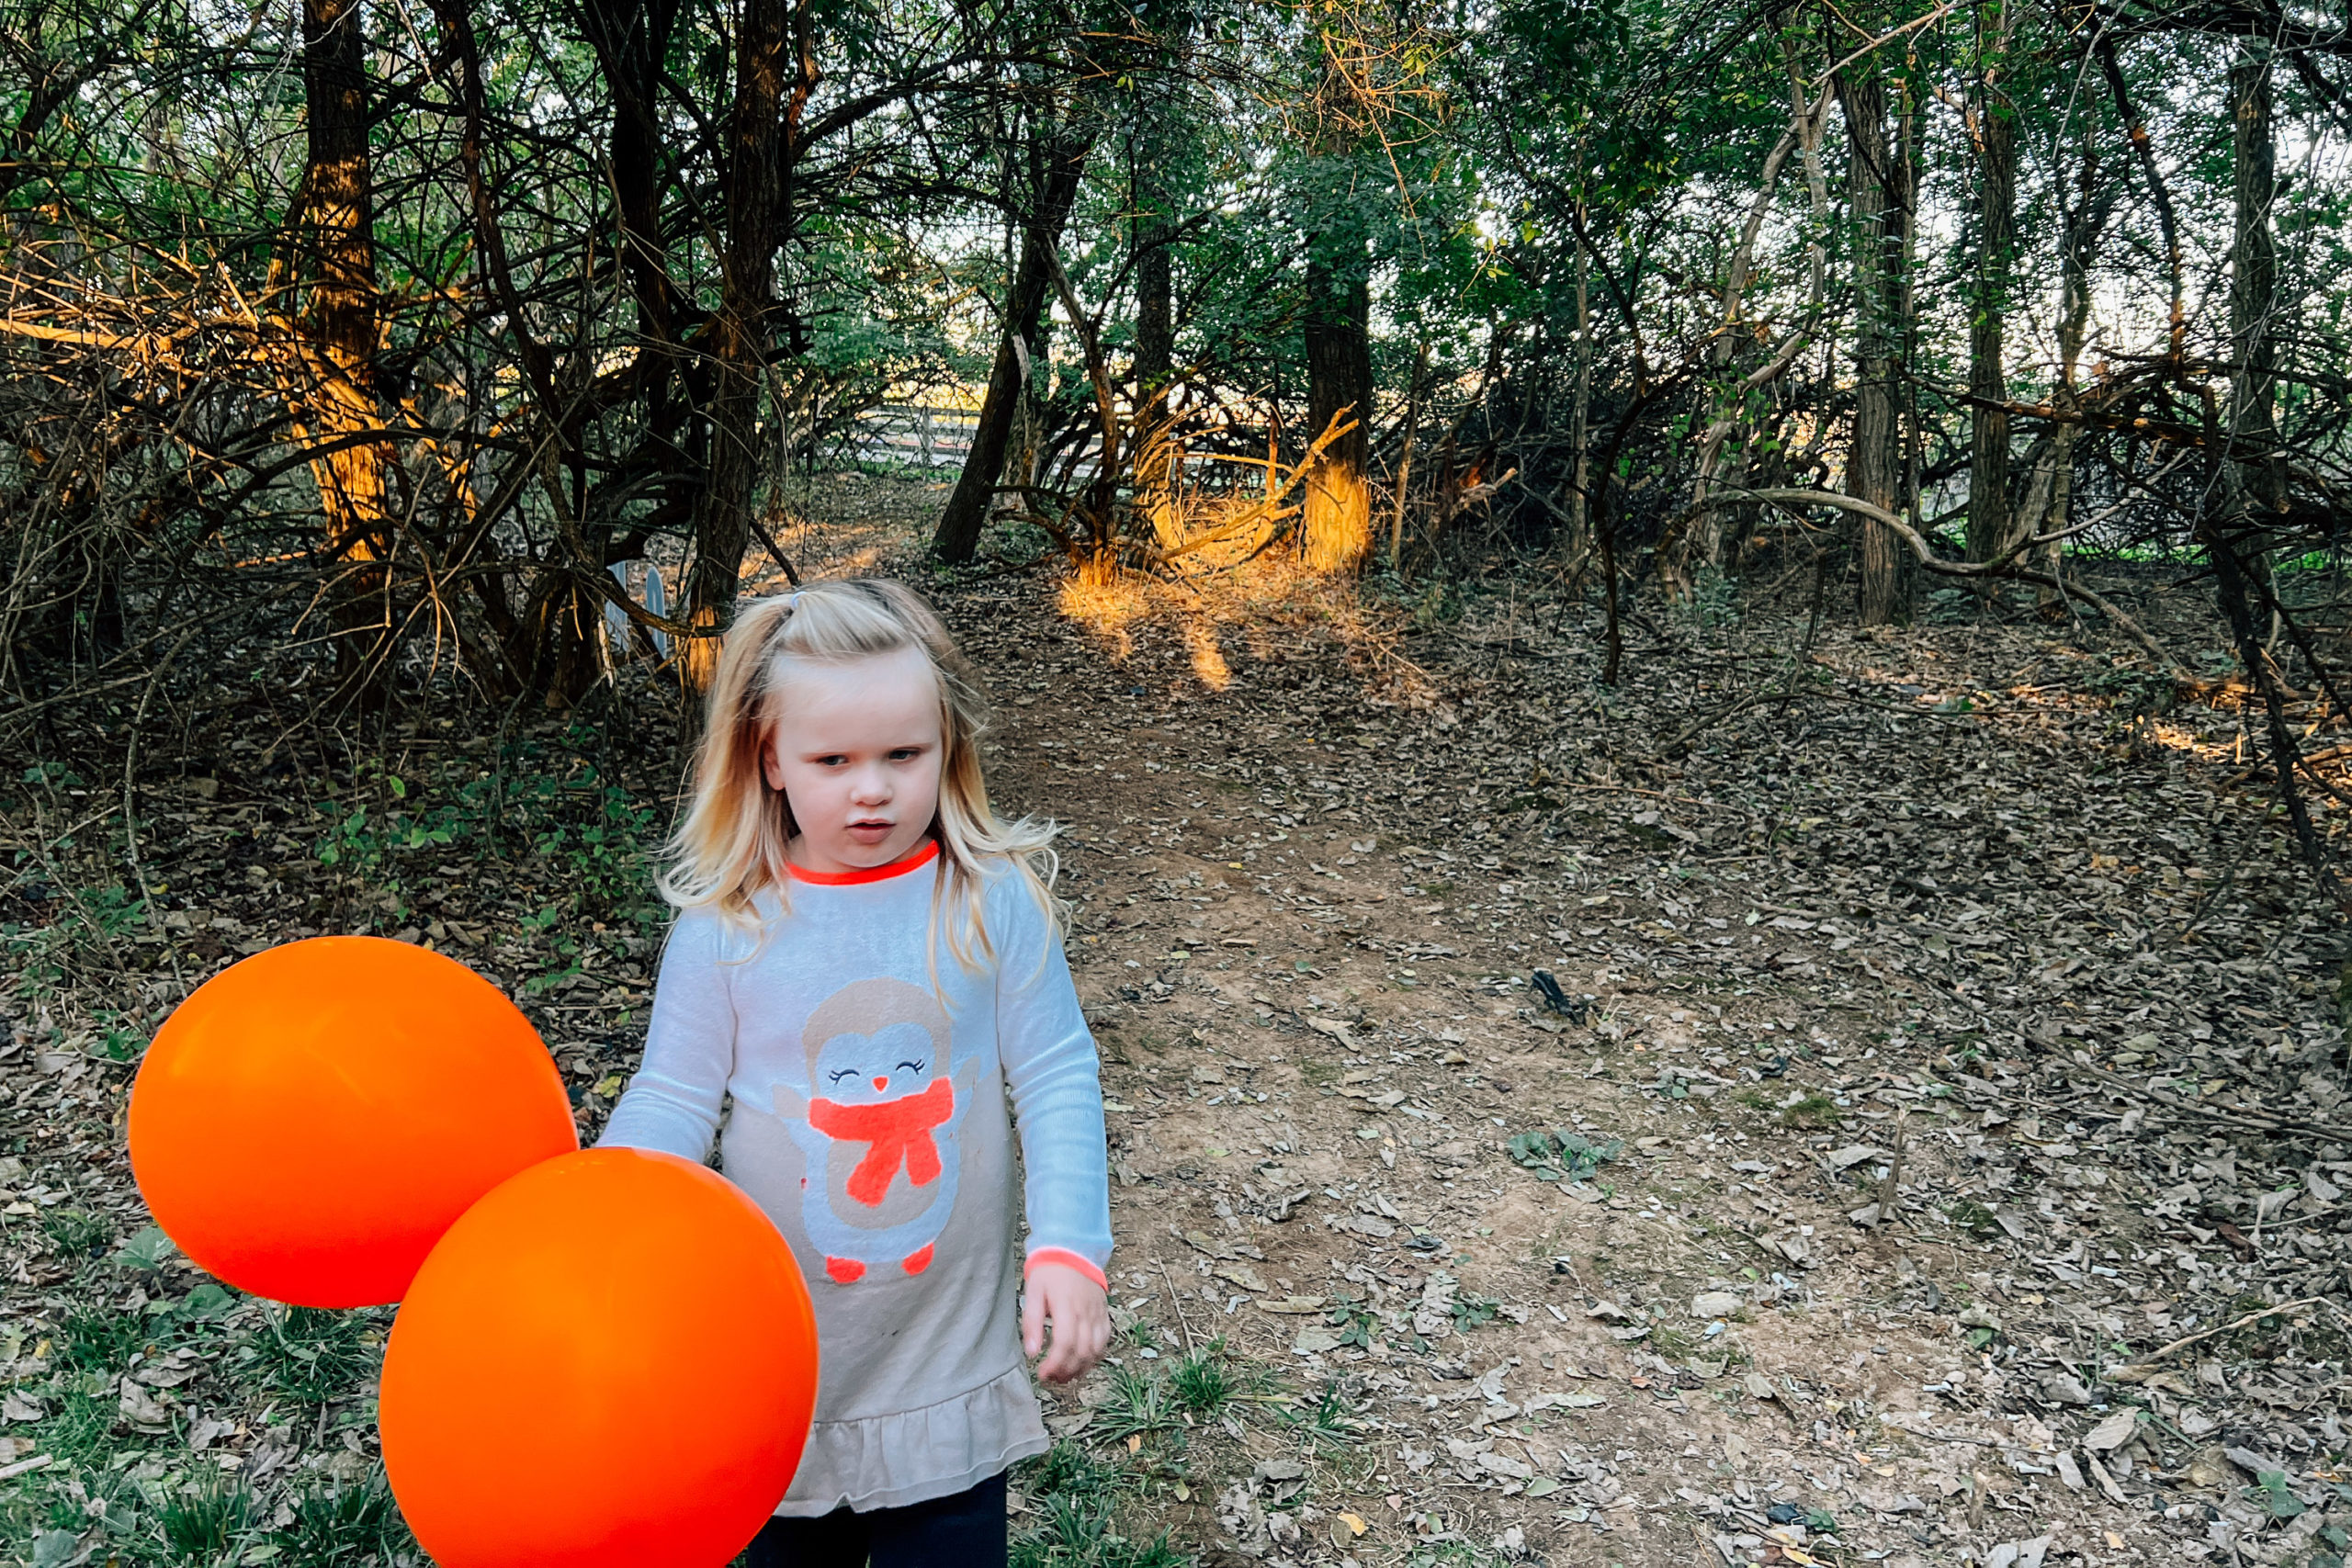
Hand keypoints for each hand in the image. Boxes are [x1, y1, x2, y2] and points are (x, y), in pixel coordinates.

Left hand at [1021, 1262, 1108, 1383]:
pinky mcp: (1104, 1314)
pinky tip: (1081, 1363)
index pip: (1064, 1344)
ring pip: (1095, 1350)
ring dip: (1081, 1368)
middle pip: (1081, 1352)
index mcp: (1067, 1306)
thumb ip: (1032, 1323)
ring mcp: (1098, 1314)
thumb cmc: (1049, 1272)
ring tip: (1064, 1375)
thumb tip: (1032, 1352)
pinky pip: (1104, 1341)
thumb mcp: (1033, 1293)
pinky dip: (1095, 1357)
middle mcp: (1086, 1312)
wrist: (1073, 1250)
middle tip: (1051, 1378)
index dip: (1054, 1365)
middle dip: (1066, 1371)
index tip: (1042, 1374)